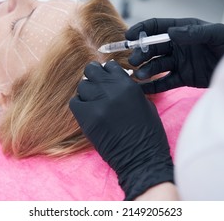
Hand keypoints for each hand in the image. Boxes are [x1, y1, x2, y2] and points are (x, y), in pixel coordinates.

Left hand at [69, 61, 173, 199]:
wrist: (141, 158)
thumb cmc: (148, 132)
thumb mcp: (145, 103)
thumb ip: (128, 89)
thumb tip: (116, 82)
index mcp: (128, 85)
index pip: (110, 66)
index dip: (107, 71)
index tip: (106, 78)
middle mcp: (111, 90)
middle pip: (91, 71)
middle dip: (93, 76)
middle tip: (96, 85)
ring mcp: (97, 104)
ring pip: (82, 86)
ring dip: (87, 92)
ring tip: (93, 101)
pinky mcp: (87, 118)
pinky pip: (75, 102)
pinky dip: (79, 105)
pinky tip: (87, 111)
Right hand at [126, 18, 223, 93]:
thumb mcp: (218, 34)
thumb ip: (195, 32)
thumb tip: (171, 32)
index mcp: (184, 29)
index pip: (158, 27)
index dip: (142, 30)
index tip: (129, 35)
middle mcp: (179, 45)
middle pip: (153, 48)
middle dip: (141, 53)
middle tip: (134, 60)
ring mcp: (180, 62)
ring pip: (157, 65)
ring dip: (146, 70)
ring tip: (138, 76)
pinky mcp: (184, 78)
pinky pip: (165, 82)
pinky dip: (153, 86)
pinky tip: (142, 88)